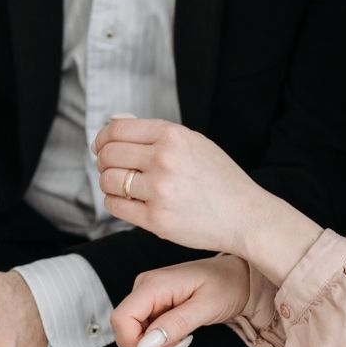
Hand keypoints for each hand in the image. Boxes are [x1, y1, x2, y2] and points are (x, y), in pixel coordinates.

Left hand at [93, 117, 267, 254]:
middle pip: (108, 155)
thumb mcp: (193, 142)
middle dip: (103, 161)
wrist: (245, 215)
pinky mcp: (156, 220)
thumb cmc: (219, 178)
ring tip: (121, 186)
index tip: (100, 146)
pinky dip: (115, 202)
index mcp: (172, 135)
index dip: (102, 138)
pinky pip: (115, 206)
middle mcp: (164, 160)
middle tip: (109, 167)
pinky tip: (128, 201)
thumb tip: (114, 126)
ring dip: (108, 183)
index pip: (116, 130)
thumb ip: (156, 134)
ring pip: (108, 180)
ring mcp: (159, 191)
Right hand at [112, 255, 249, 346]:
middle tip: (179, 346)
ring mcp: (148, 294)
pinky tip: (179, 333)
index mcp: (154, 284)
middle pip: (124, 328)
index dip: (135, 343)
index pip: (121, 319)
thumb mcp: (206, 308)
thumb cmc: (227, 285)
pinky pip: (144, 328)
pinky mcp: (153, 302)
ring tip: (183, 338)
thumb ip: (175, 325)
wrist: (238, 277)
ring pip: (133, 331)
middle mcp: (145, 286)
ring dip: (155, 344)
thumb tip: (146, 344)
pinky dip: (159, 339)